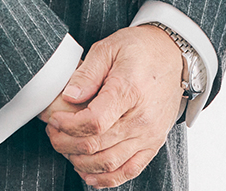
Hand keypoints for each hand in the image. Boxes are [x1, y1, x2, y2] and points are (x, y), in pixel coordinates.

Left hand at [40, 24, 186, 187]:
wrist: (172, 55)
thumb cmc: (141, 50)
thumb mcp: (109, 48)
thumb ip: (87, 73)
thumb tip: (69, 96)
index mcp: (130, 91)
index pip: (93, 122)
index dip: (67, 126)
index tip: (54, 119)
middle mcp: (142, 118)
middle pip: (96, 145)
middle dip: (66, 143)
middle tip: (53, 132)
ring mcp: (149, 134)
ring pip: (109, 163)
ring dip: (80, 161)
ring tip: (67, 148)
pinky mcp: (153, 144)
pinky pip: (129, 171)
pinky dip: (106, 178)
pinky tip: (89, 173)